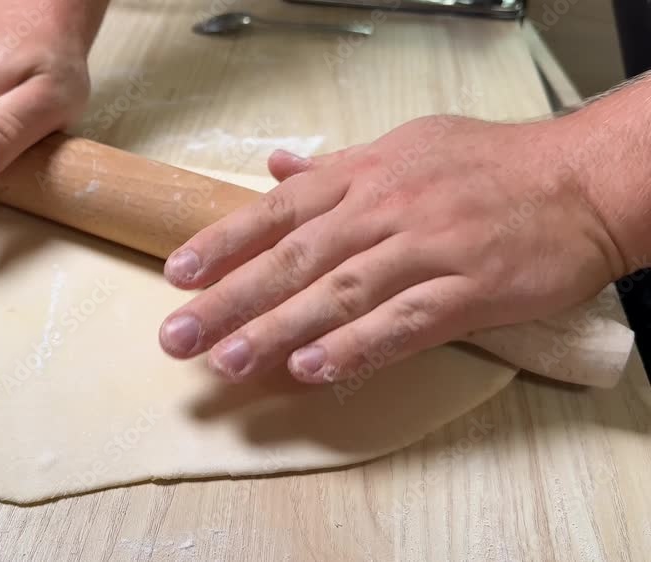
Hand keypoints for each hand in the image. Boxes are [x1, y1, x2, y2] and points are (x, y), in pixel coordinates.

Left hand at [158, 116, 625, 382]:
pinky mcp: (469, 290)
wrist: (580, 181)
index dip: (224, 242)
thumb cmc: (487, 163)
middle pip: (294, 258)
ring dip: (278, 330)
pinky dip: (356, 347)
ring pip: (339, 293)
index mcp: (364, 175)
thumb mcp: (405, 146)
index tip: (178, 275)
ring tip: (229, 362)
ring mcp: (427, 250)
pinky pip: (404, 323)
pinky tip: (313, 369)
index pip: (278, 210)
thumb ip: (336, 166)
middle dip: (230, 299)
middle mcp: (386, 209)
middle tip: (179, 336)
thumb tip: (275, 168)